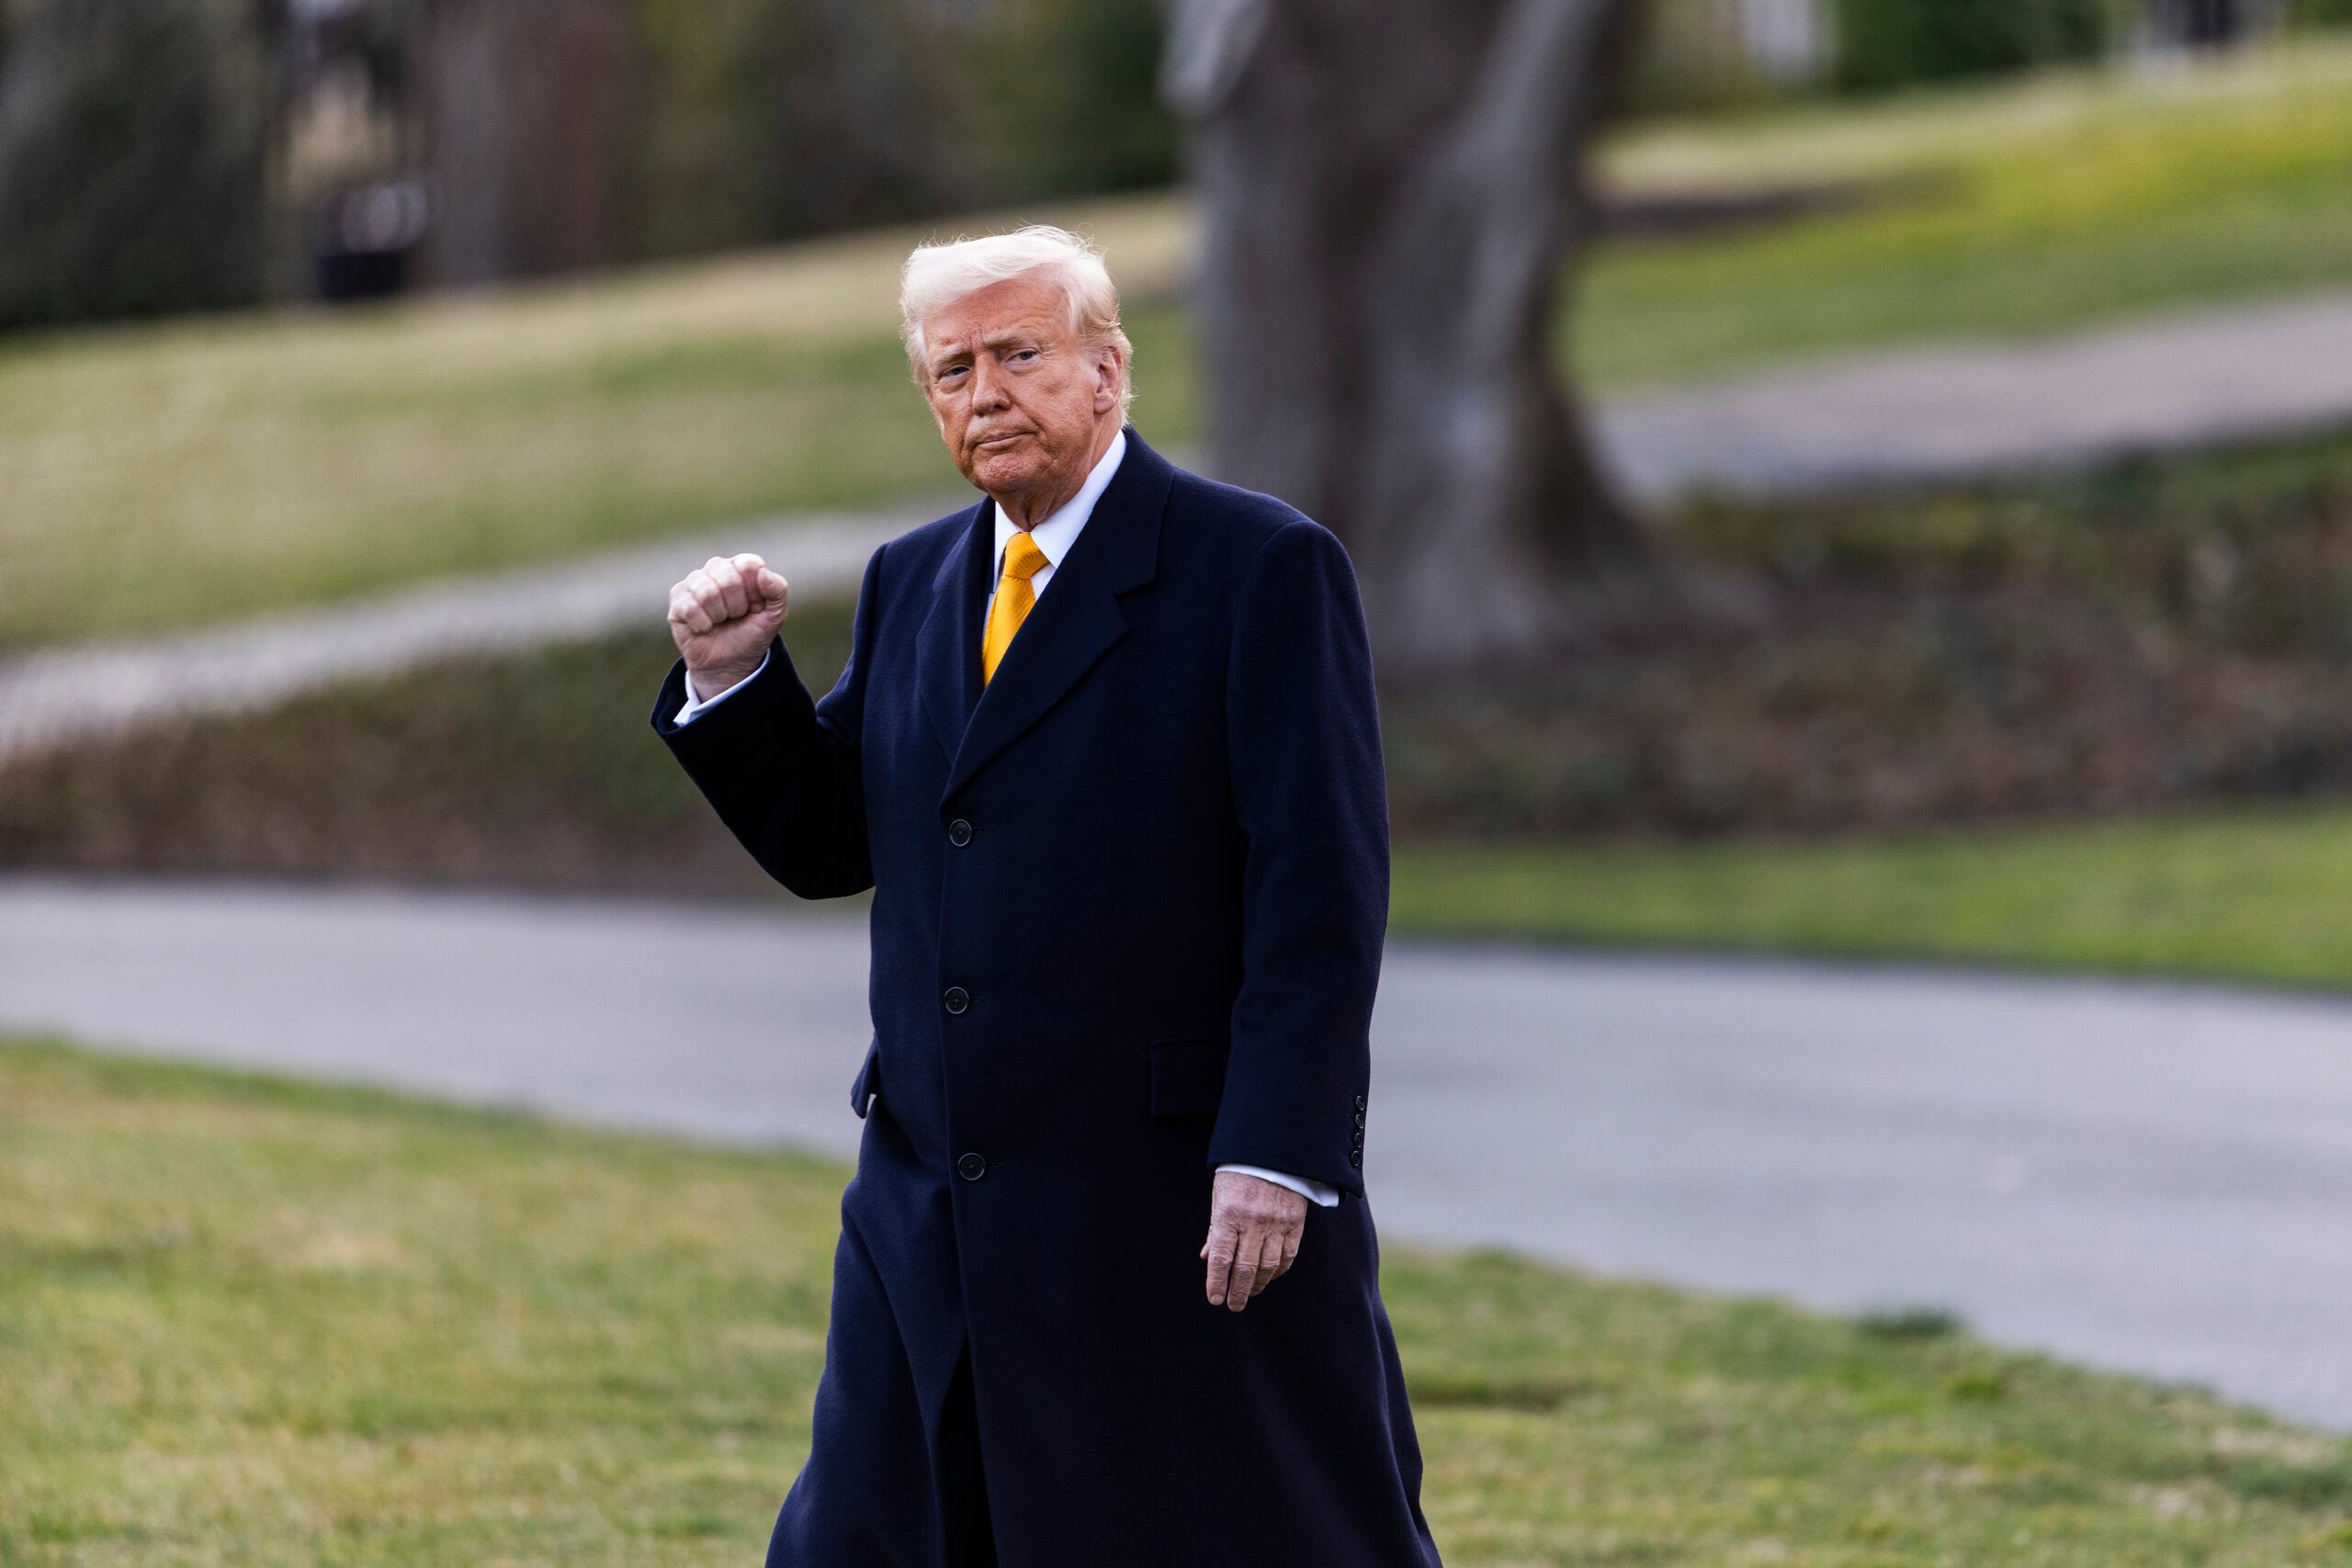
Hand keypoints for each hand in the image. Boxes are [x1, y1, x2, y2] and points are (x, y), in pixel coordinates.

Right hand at [668, 552, 789, 698]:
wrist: (730, 664)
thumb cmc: (751, 634)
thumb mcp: (775, 615)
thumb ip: (778, 590)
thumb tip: (762, 572)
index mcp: (741, 566)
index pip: (748, 564)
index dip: (754, 592)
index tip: (755, 607)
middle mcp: (716, 568)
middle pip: (728, 577)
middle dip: (737, 606)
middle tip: (736, 616)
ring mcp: (694, 582)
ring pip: (707, 591)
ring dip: (719, 615)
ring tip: (720, 621)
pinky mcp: (677, 599)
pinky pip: (689, 606)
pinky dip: (702, 624)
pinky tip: (704, 627)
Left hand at [1199, 1170, 1305, 1312]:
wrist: (1273, 1153)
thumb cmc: (1240, 1175)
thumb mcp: (1219, 1198)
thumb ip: (1214, 1230)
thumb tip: (1206, 1257)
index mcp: (1229, 1214)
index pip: (1221, 1257)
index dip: (1216, 1282)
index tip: (1215, 1299)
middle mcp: (1253, 1221)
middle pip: (1244, 1268)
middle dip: (1237, 1291)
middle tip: (1233, 1305)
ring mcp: (1276, 1223)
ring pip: (1267, 1266)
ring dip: (1257, 1284)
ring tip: (1249, 1292)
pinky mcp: (1295, 1223)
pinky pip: (1288, 1256)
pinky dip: (1278, 1271)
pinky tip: (1269, 1276)